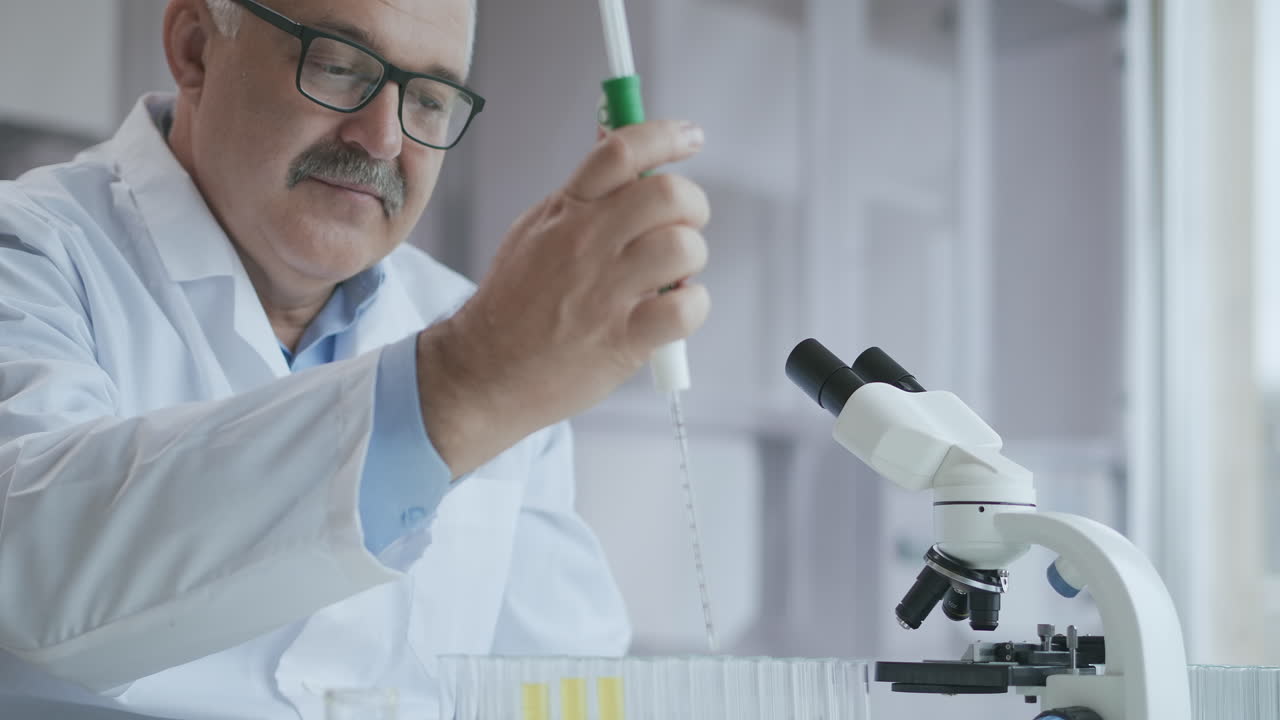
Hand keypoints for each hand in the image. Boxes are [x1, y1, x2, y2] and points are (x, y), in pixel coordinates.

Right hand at [418, 120, 710, 474]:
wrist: (483, 371)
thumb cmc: (513, 302)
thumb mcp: (534, 231)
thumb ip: (580, 196)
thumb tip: (623, 152)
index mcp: (565, 210)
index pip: (621, 149)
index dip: (666, 135)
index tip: (691, 137)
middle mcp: (585, 243)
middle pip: (667, 194)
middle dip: (692, 205)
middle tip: (684, 225)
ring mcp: (604, 292)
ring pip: (683, 248)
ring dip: (691, 260)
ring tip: (672, 276)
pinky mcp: (621, 339)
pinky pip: (685, 308)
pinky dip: (692, 306)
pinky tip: (673, 310)